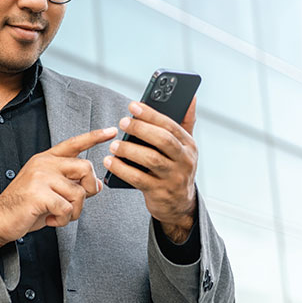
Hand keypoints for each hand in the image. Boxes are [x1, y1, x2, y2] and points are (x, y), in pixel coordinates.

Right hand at [0, 127, 116, 249]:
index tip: (111, 131)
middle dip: (89, 189)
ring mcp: (40, 177)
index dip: (94, 137)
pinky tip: (50, 220)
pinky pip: (66, 208)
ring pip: (79, 193)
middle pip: (86, 168)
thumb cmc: (26, 206)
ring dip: (73, 211)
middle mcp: (44, 164)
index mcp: (46, 159)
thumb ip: (72, 184)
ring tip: (58, 215)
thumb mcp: (51, 191)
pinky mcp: (39, 193)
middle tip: (76, 203)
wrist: (0, 219)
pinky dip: (62, 220)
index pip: (73, 144)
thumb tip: (98, 185)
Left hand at [103, 99, 198, 242]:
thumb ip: (186, 122)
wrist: (179, 205)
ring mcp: (173, 177)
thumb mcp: (185, 147)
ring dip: (129, 150)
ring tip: (114, 145)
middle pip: (163, 140)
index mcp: (189, 145)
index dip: (151, 114)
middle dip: (141, 128)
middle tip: (122, 122)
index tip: (132, 105)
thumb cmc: (176, 168)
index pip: (170, 125)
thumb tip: (191, 97)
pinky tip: (110, 162)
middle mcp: (185, 160)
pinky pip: (138, 179)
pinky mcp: (159, 192)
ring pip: (151, 159)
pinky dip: (122, 169)